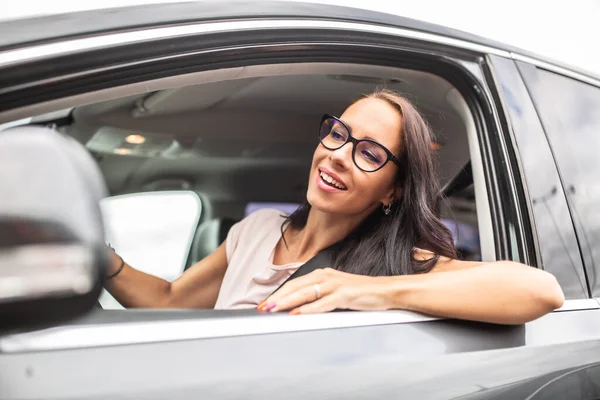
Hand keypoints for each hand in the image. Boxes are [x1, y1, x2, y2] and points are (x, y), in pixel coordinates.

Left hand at [257, 268, 390, 314]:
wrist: (385, 290)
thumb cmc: (360, 293)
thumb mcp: (335, 291)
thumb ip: (318, 296)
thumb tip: (298, 308)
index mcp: (321, 274)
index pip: (294, 284)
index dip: (278, 294)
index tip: (264, 303)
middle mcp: (325, 276)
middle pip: (295, 287)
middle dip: (277, 298)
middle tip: (262, 308)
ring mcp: (335, 285)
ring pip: (305, 293)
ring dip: (287, 302)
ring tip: (273, 309)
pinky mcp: (344, 295)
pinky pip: (322, 303)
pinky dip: (308, 309)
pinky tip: (297, 314)